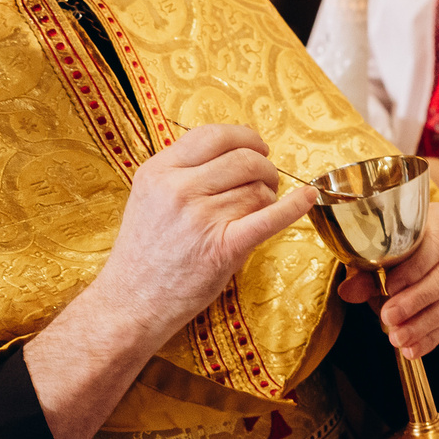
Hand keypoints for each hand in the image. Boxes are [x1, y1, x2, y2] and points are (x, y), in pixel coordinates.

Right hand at [96, 124, 316, 350]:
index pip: (213, 135)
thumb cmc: (144, 254)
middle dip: (264, 167)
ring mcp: (201, 218)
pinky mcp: (223, 247)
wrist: (131, 303)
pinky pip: (269, 217)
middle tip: (267, 180)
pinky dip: (294, 206)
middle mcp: (178, 189)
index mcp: (159, 171)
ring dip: (268, 197)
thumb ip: (182, 172)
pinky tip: (307, 197)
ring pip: (258, 190)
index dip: (244, 138)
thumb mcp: (148, 198)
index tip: (256, 147)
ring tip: (258, 210)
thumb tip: (233, 152)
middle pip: (243, 159)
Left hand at [339, 197, 438, 358]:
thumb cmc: (398, 242)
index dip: (413, 269)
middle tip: (389, 317)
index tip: (389, 287)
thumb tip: (348, 291)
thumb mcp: (380, 249)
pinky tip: (412, 349)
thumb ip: (366, 271)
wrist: (419, 245)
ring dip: (422, 325)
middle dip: (415, 301)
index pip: (435, 246)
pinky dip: (430, 339)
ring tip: (397, 338)